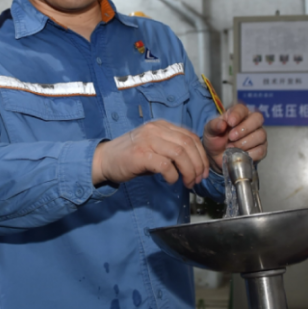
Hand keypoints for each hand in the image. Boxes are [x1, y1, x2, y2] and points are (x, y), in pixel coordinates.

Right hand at [91, 120, 209, 187]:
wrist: (104, 159)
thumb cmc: (130, 156)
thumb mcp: (154, 146)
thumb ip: (171, 149)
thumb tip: (194, 164)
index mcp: (161, 125)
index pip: (191, 137)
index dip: (201, 155)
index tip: (203, 171)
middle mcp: (155, 129)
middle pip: (188, 144)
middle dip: (198, 165)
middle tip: (197, 180)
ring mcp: (147, 140)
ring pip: (180, 153)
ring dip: (189, 171)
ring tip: (187, 183)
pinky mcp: (141, 154)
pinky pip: (166, 165)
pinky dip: (173, 176)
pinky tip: (171, 181)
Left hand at [202, 103, 266, 170]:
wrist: (216, 157)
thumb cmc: (215, 139)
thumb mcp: (209, 131)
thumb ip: (213, 125)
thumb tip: (222, 124)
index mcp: (238, 113)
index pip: (242, 109)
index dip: (237, 115)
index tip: (230, 122)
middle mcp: (252, 122)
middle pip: (257, 119)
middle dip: (244, 128)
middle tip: (231, 137)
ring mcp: (259, 135)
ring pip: (260, 135)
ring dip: (244, 143)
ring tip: (231, 148)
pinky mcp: (261, 149)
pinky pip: (261, 150)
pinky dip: (249, 154)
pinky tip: (239, 155)